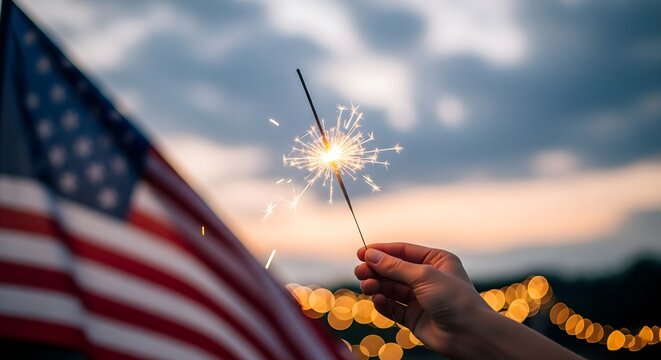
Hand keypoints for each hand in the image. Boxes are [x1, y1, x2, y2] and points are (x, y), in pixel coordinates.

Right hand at [355, 243, 487, 354]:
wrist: (470, 334)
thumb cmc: (455, 300)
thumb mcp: (424, 275)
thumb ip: (395, 266)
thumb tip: (371, 255)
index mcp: (436, 260)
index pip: (403, 252)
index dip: (381, 251)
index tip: (361, 252)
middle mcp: (427, 278)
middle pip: (394, 270)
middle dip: (376, 270)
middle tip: (359, 271)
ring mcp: (420, 298)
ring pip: (391, 289)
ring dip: (377, 285)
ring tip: (366, 286)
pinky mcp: (414, 317)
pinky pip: (393, 308)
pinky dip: (383, 303)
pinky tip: (377, 299)